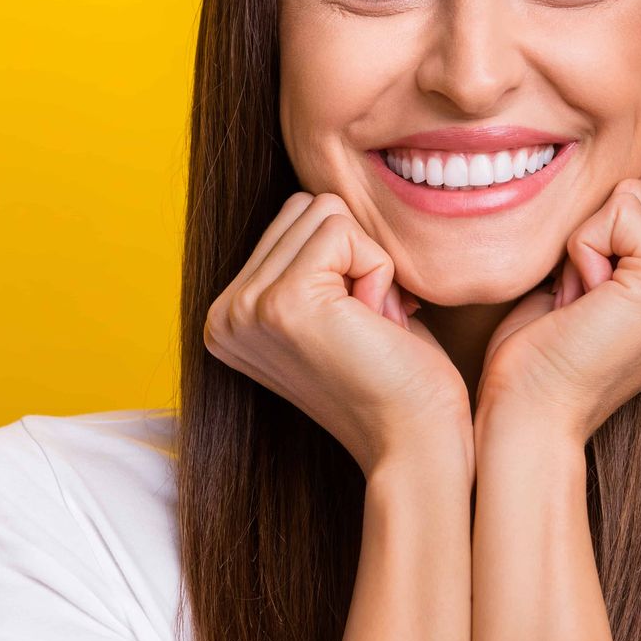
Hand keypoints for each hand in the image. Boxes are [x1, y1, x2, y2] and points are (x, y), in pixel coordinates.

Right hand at [204, 192, 469, 476]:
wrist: (416, 441)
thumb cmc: (396, 376)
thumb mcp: (336, 307)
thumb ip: (311, 259)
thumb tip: (320, 199)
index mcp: (228, 316)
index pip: (293, 218)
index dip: (346, 259)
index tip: (357, 322)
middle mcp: (224, 314)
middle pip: (306, 207)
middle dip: (355, 254)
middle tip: (368, 323)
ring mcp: (246, 308)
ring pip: (325, 212)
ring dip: (368, 263)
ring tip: (369, 325)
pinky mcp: (283, 302)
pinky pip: (345, 232)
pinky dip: (379, 271)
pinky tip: (375, 324)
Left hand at [477, 168, 640, 446]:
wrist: (532, 416)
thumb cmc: (547, 354)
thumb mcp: (607, 281)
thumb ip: (635, 236)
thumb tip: (640, 175)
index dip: (607, 234)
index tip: (593, 299)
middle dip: (601, 233)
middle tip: (587, 303)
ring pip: (634, 195)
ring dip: (589, 245)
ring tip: (586, 306)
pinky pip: (617, 212)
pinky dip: (582, 251)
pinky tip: (583, 305)